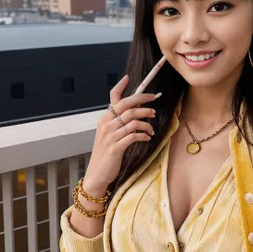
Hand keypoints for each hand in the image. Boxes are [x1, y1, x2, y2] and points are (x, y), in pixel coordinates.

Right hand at [85, 75, 159, 189]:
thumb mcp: (110, 135)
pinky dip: (143, 135)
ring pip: (133, 120)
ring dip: (146, 122)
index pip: (113, 97)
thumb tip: (136, 112)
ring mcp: (110, 135)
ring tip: (152, 128)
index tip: (128, 77)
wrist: (97, 173)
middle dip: (143, 101)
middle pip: (127, 105)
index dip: (120, 86)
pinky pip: (133, 136)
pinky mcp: (116, 147)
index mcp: (105, 119)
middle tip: (154, 102)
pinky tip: (147, 138)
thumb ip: (119, 123)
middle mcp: (106, 124)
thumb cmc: (106, 154)